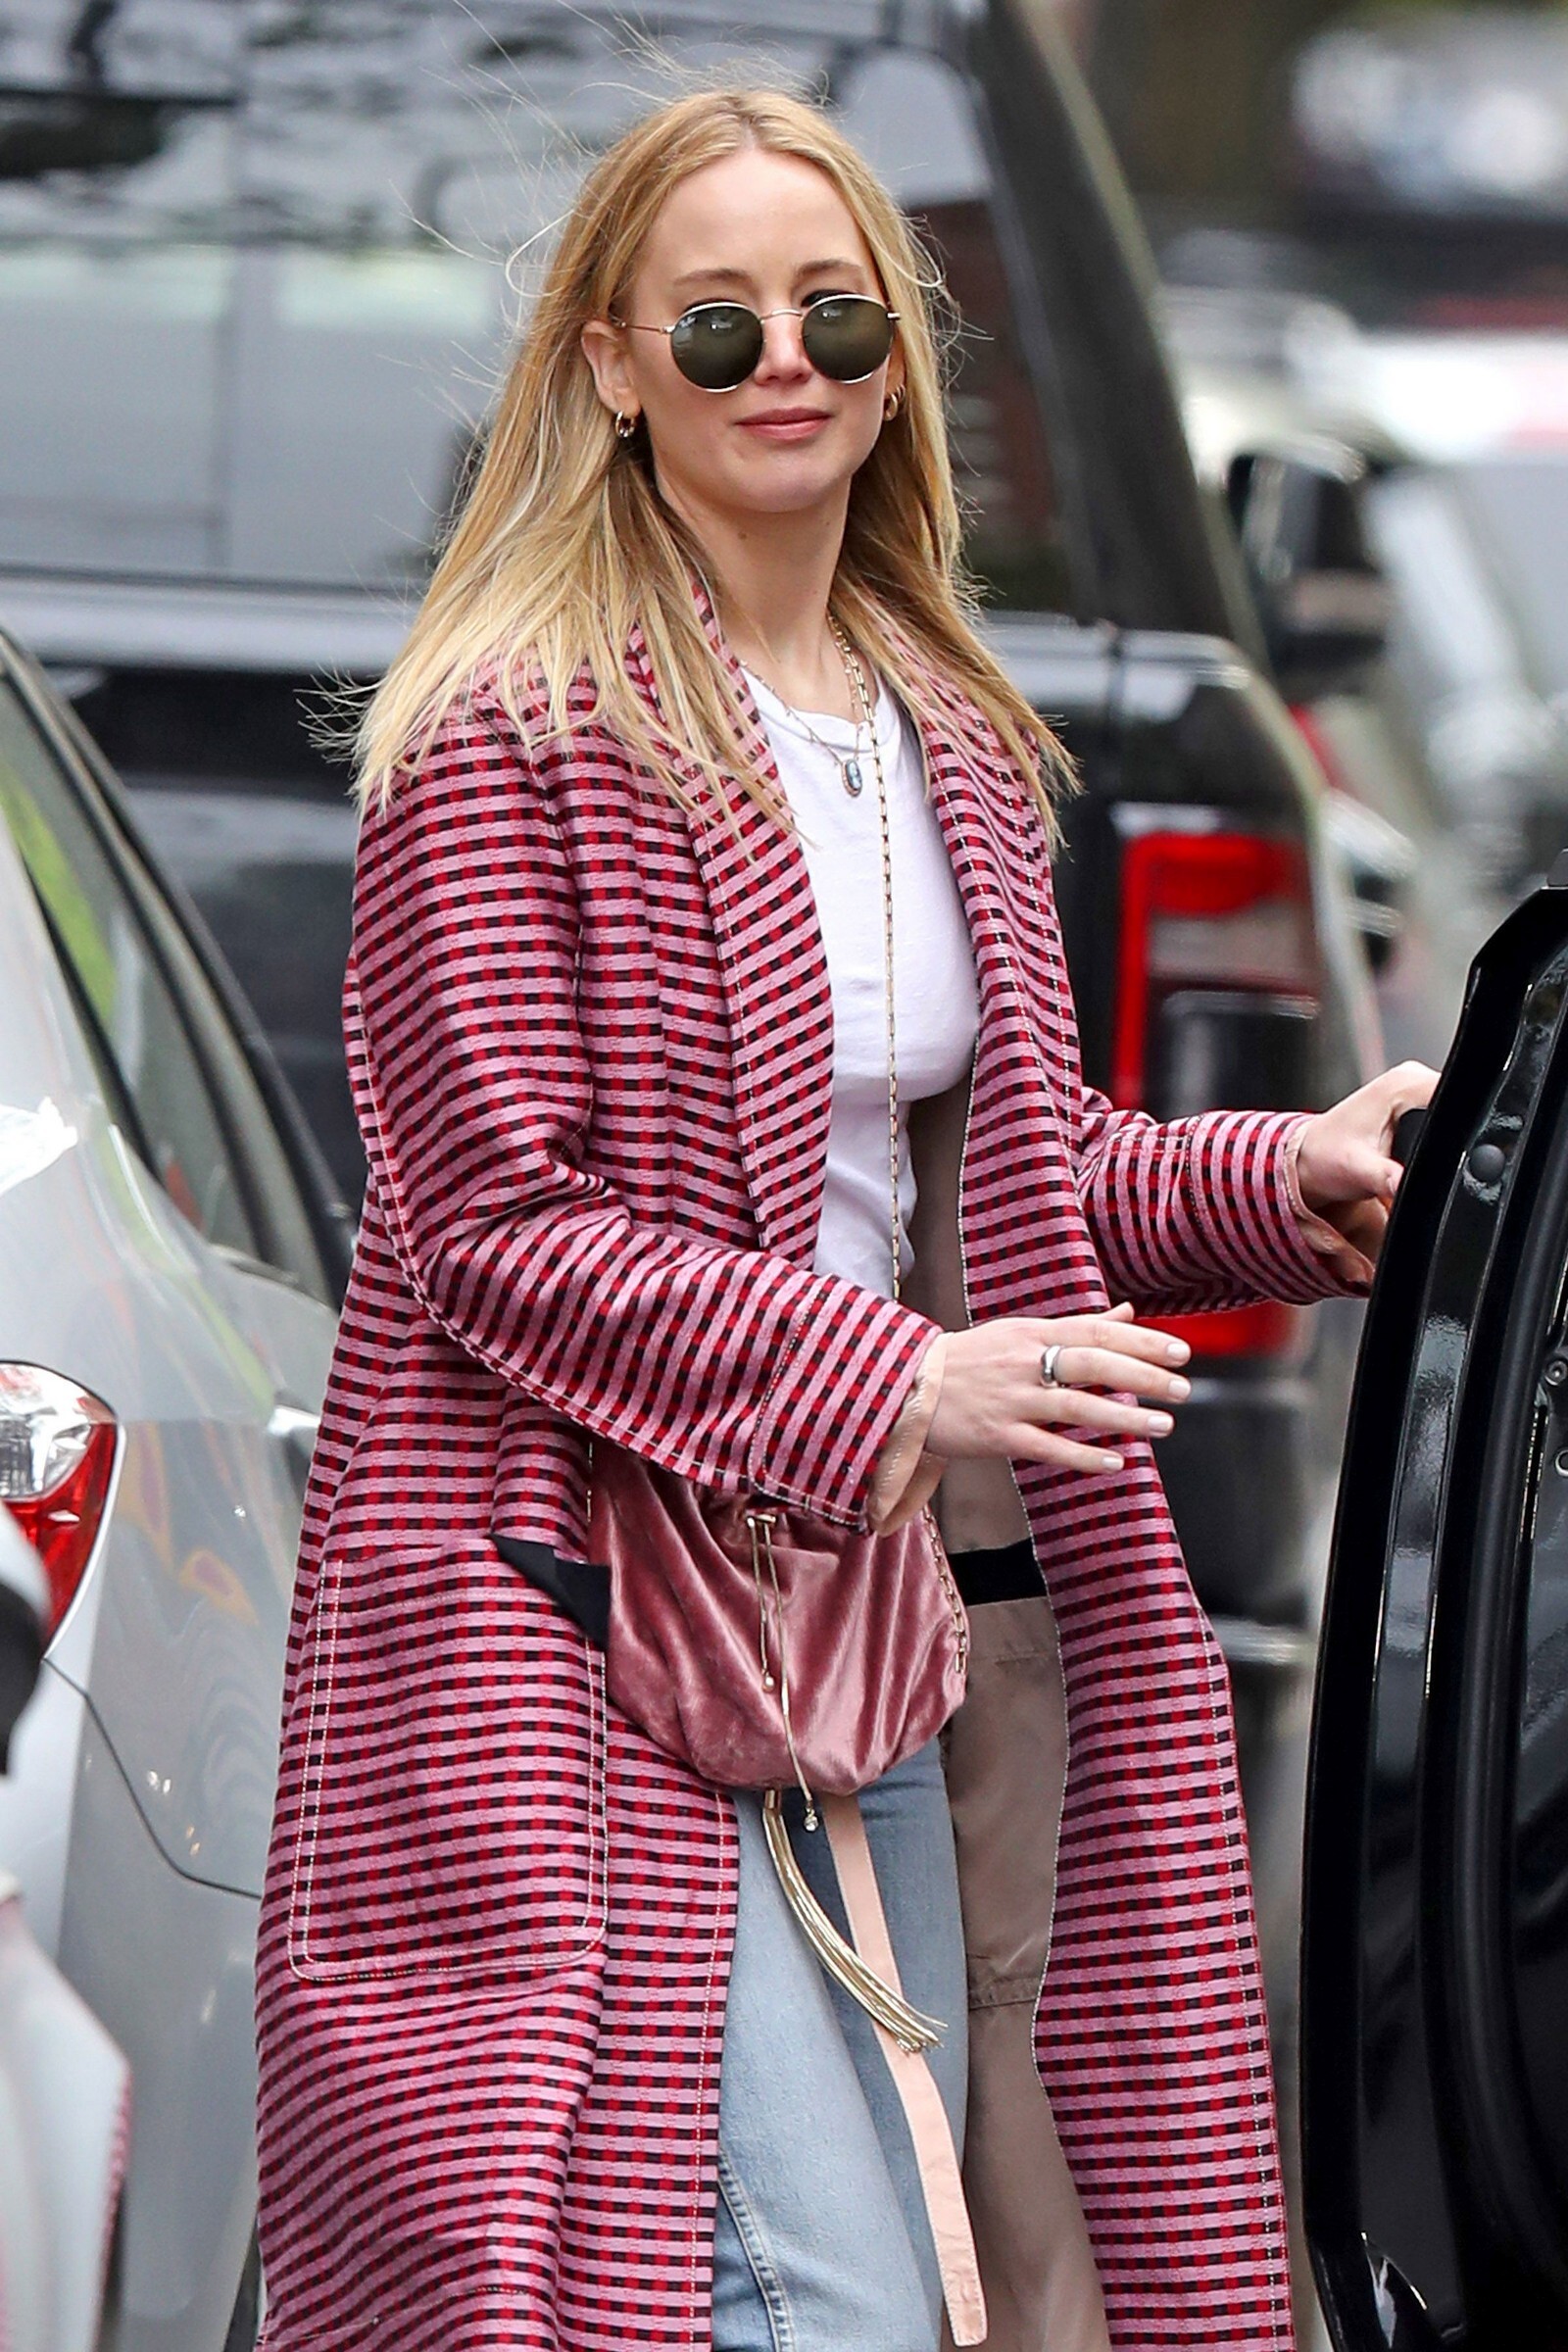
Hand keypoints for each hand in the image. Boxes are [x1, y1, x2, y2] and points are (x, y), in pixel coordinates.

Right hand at [926, 1302, 1191, 1476]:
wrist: (906, 1387)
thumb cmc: (972, 1360)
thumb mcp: (1021, 1332)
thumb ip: (1078, 1326)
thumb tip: (1128, 1313)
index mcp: (1032, 1332)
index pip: (1096, 1331)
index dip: (1141, 1341)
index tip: (1180, 1351)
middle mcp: (1024, 1362)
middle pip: (1092, 1363)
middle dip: (1142, 1375)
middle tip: (1184, 1387)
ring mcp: (1010, 1399)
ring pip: (1075, 1405)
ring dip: (1124, 1416)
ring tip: (1165, 1424)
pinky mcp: (996, 1434)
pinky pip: (1046, 1446)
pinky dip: (1083, 1453)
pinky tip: (1116, 1460)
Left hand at [1294, 1060, 1438, 1273]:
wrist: (1305, 1161)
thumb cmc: (1324, 1158)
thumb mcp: (1359, 1171)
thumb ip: (1388, 1179)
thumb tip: (1409, 1186)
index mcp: (1401, 1083)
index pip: (1454, 1093)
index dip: (1460, 1124)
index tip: (1451, 1151)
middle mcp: (1408, 1079)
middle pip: (1455, 1105)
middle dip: (1451, 1136)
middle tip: (1420, 1160)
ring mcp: (1410, 1090)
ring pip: (1448, 1112)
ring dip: (1441, 1137)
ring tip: (1412, 1157)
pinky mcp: (1411, 1105)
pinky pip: (1436, 1117)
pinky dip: (1433, 1137)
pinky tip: (1416, 1153)